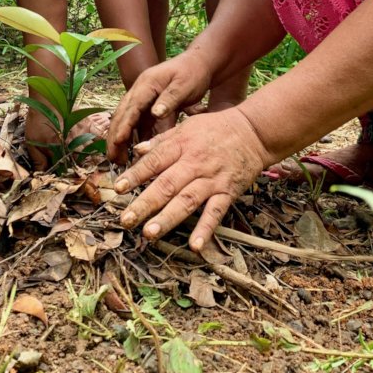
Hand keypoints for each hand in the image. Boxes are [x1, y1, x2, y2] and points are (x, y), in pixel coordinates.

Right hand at [107, 50, 212, 163]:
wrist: (200, 62)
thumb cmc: (193, 73)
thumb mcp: (184, 85)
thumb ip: (170, 99)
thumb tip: (155, 114)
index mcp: (146, 83)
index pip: (131, 107)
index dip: (123, 125)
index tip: (118, 142)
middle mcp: (140, 90)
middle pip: (122, 114)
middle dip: (115, 136)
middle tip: (113, 157)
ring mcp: (143, 97)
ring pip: (127, 120)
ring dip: (121, 138)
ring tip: (120, 159)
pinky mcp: (149, 104)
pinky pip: (139, 122)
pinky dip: (135, 136)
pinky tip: (136, 150)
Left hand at [114, 107, 271, 249]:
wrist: (253, 131)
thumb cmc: (216, 128)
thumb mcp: (187, 126)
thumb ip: (161, 140)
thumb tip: (136, 150)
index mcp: (181, 145)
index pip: (154, 162)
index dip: (135, 175)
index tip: (118, 189)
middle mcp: (194, 163)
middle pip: (166, 185)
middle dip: (144, 204)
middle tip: (125, 220)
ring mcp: (211, 180)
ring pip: (187, 201)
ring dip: (167, 218)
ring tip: (149, 233)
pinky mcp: (227, 192)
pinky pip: (215, 212)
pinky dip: (206, 229)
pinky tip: (195, 246)